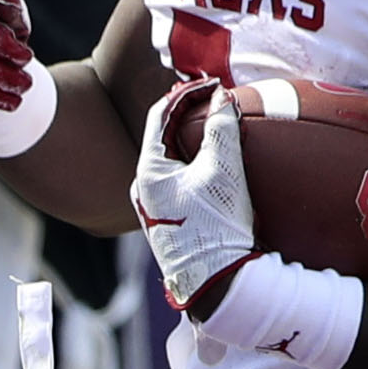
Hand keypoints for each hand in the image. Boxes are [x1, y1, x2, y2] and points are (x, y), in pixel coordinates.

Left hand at [131, 83, 260, 317]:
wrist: (217, 283)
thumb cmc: (216, 228)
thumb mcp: (223, 172)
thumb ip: (222, 130)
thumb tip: (222, 98)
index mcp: (147, 171)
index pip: (161, 115)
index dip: (187, 93)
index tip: (215, 85)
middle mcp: (144, 187)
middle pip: (164, 136)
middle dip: (190, 114)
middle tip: (217, 99)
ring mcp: (155, 206)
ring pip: (172, 158)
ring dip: (194, 138)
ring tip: (219, 124)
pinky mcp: (171, 220)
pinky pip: (180, 178)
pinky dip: (196, 161)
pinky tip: (217, 162)